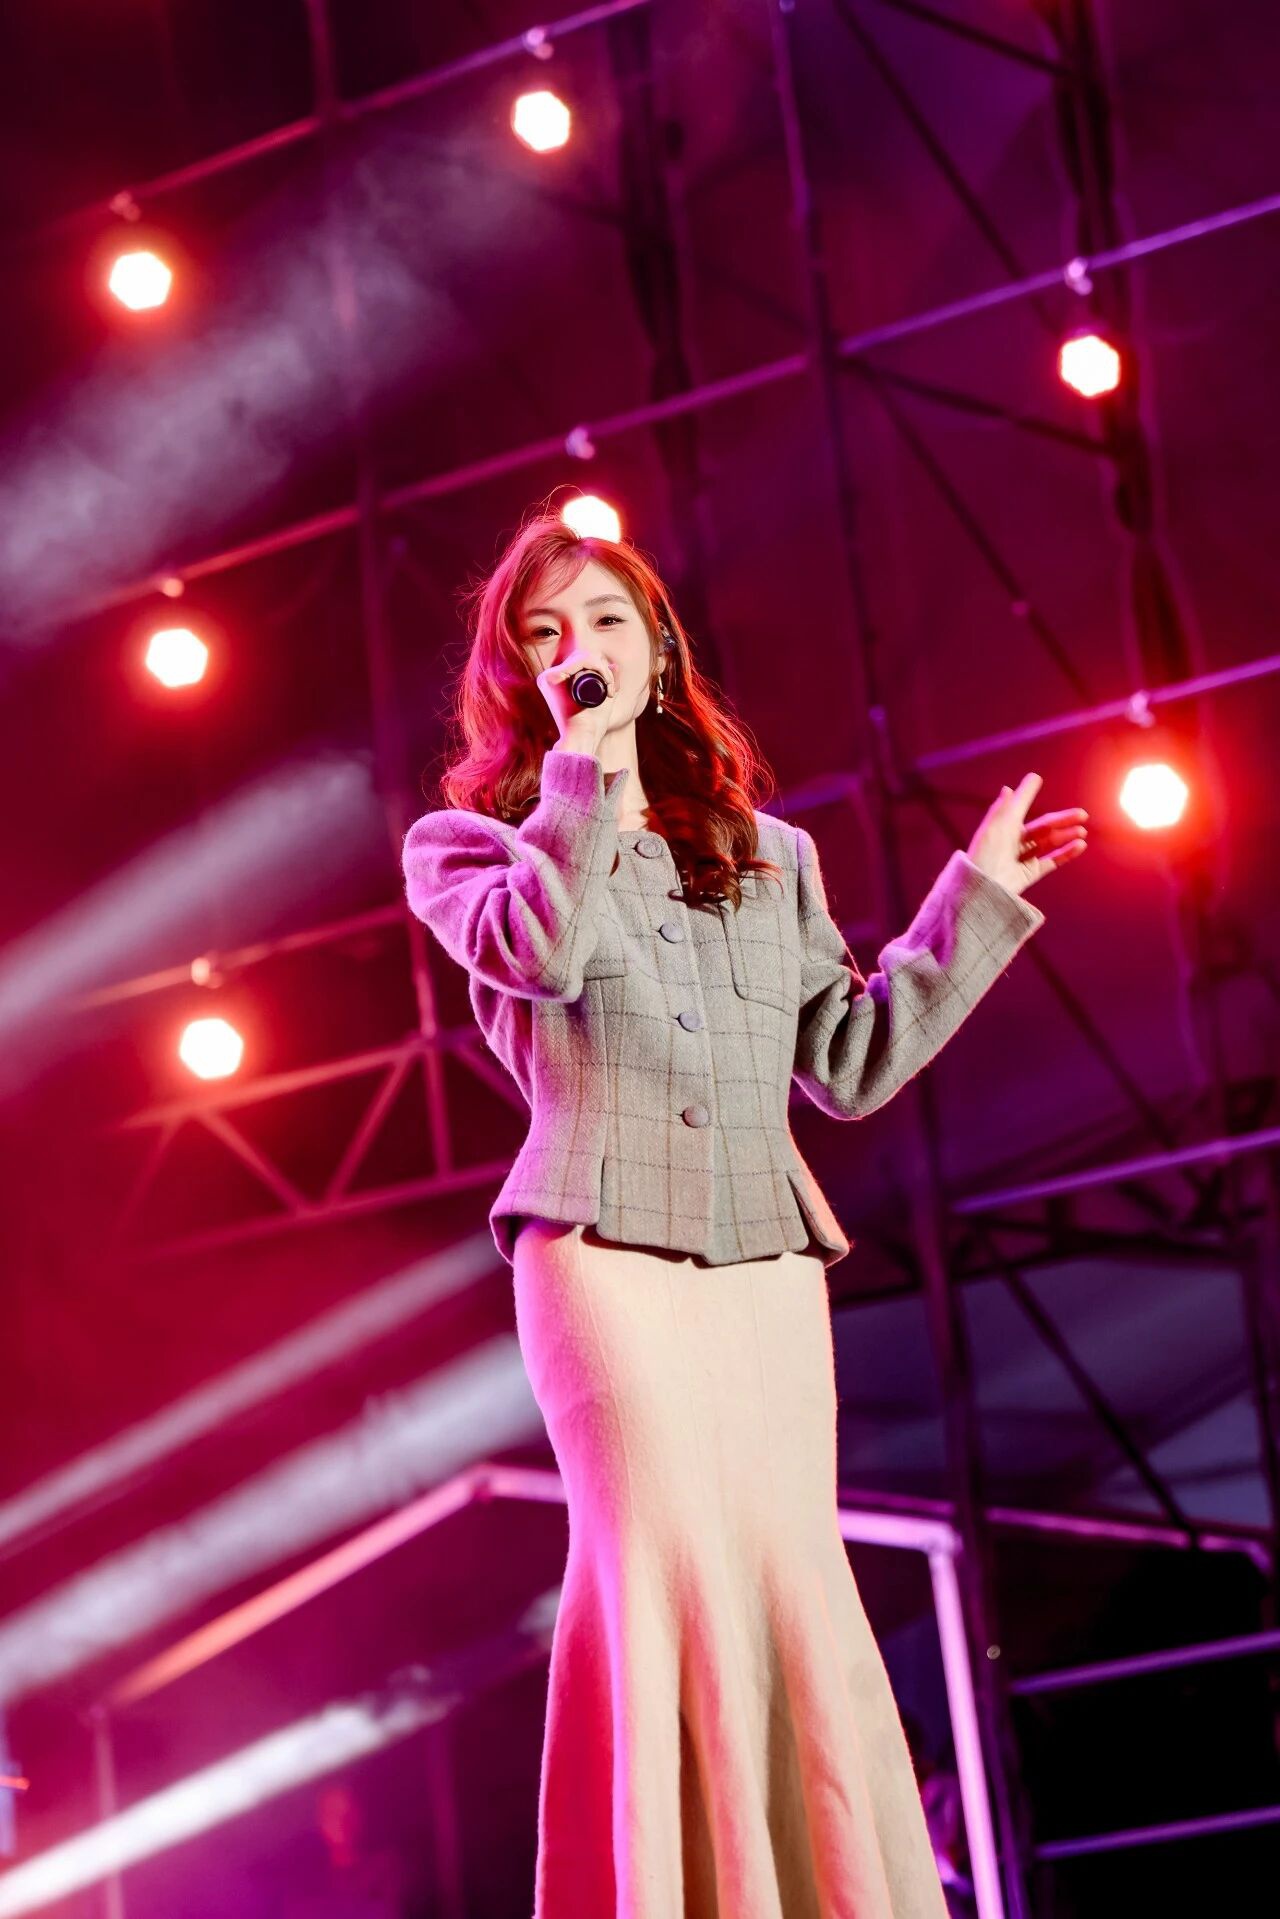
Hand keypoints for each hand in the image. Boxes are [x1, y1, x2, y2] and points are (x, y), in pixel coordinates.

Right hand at [537, 646, 617, 754]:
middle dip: (602, 667)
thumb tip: (614, 664)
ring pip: (582, 656)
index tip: (611, 690)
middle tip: (611, 689)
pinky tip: (604, 679)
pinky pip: (578, 661)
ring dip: (602, 668)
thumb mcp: (604, 700)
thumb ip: (609, 683)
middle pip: (581, 656)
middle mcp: (550, 677)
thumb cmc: (592, 725)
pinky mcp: (550, 679)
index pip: (581, 661)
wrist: (582, 739)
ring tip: (608, 689)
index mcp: (558, 681)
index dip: (601, 669)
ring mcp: (548, 677)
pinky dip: (596, 666)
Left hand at [967, 773, 1087, 898]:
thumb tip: (1015, 785)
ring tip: (1082, 831)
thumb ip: (1011, 804)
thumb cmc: (987, 851)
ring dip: (1066, 836)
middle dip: (1063, 820)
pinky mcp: (1029, 874)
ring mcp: (1022, 859)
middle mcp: (1014, 842)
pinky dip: (1066, 853)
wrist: (983, 884)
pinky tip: (1079, 845)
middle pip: (1043, 828)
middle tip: (1082, 814)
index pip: (1023, 809)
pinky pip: (1051, 862)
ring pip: (1049, 844)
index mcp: (1004, 827)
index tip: (1040, 781)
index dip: (1032, 796)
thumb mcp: (999, 823)